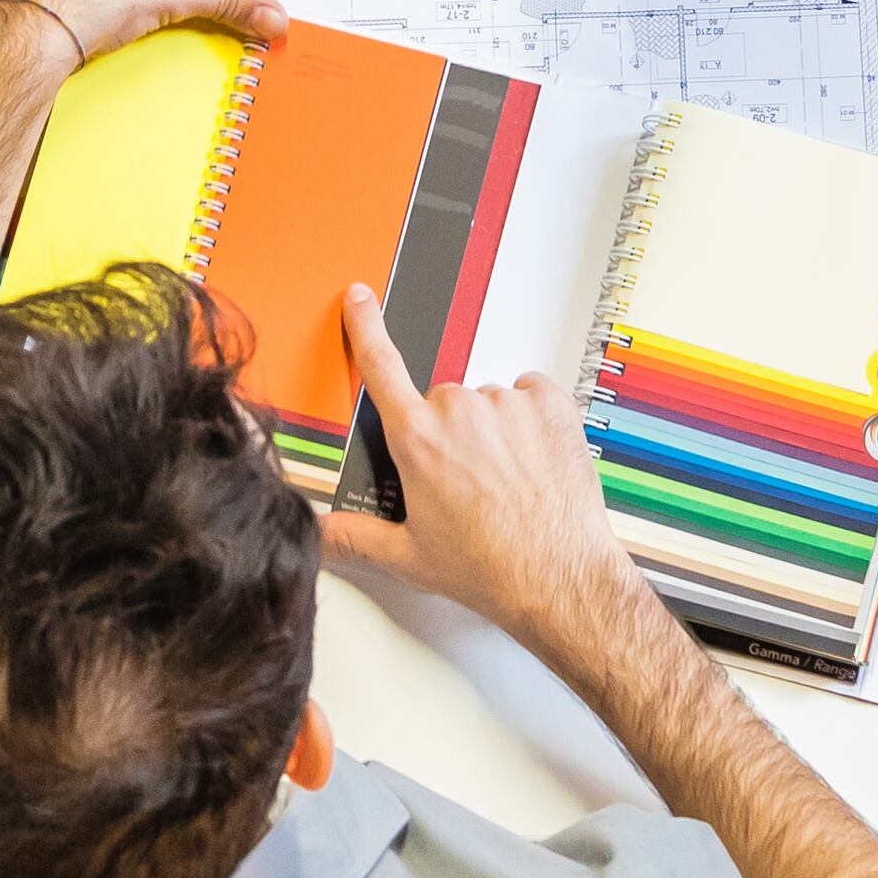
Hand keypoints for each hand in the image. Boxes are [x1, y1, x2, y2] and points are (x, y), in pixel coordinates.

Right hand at [318, 289, 655, 669]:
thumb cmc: (489, 568)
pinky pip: (529, 394)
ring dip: (494, 430)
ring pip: (488, 401)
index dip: (366, 327)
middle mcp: (458, 410)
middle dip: (450, 433)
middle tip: (468, 483)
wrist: (558, 578)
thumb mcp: (408, 556)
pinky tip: (533, 461)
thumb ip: (354, 537)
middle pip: (442, 401)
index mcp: (416, 439)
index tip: (360, 298)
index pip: (380, 367)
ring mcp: (507, 402)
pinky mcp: (550, 403)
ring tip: (508, 482)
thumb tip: (319, 533)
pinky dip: (530, 420)